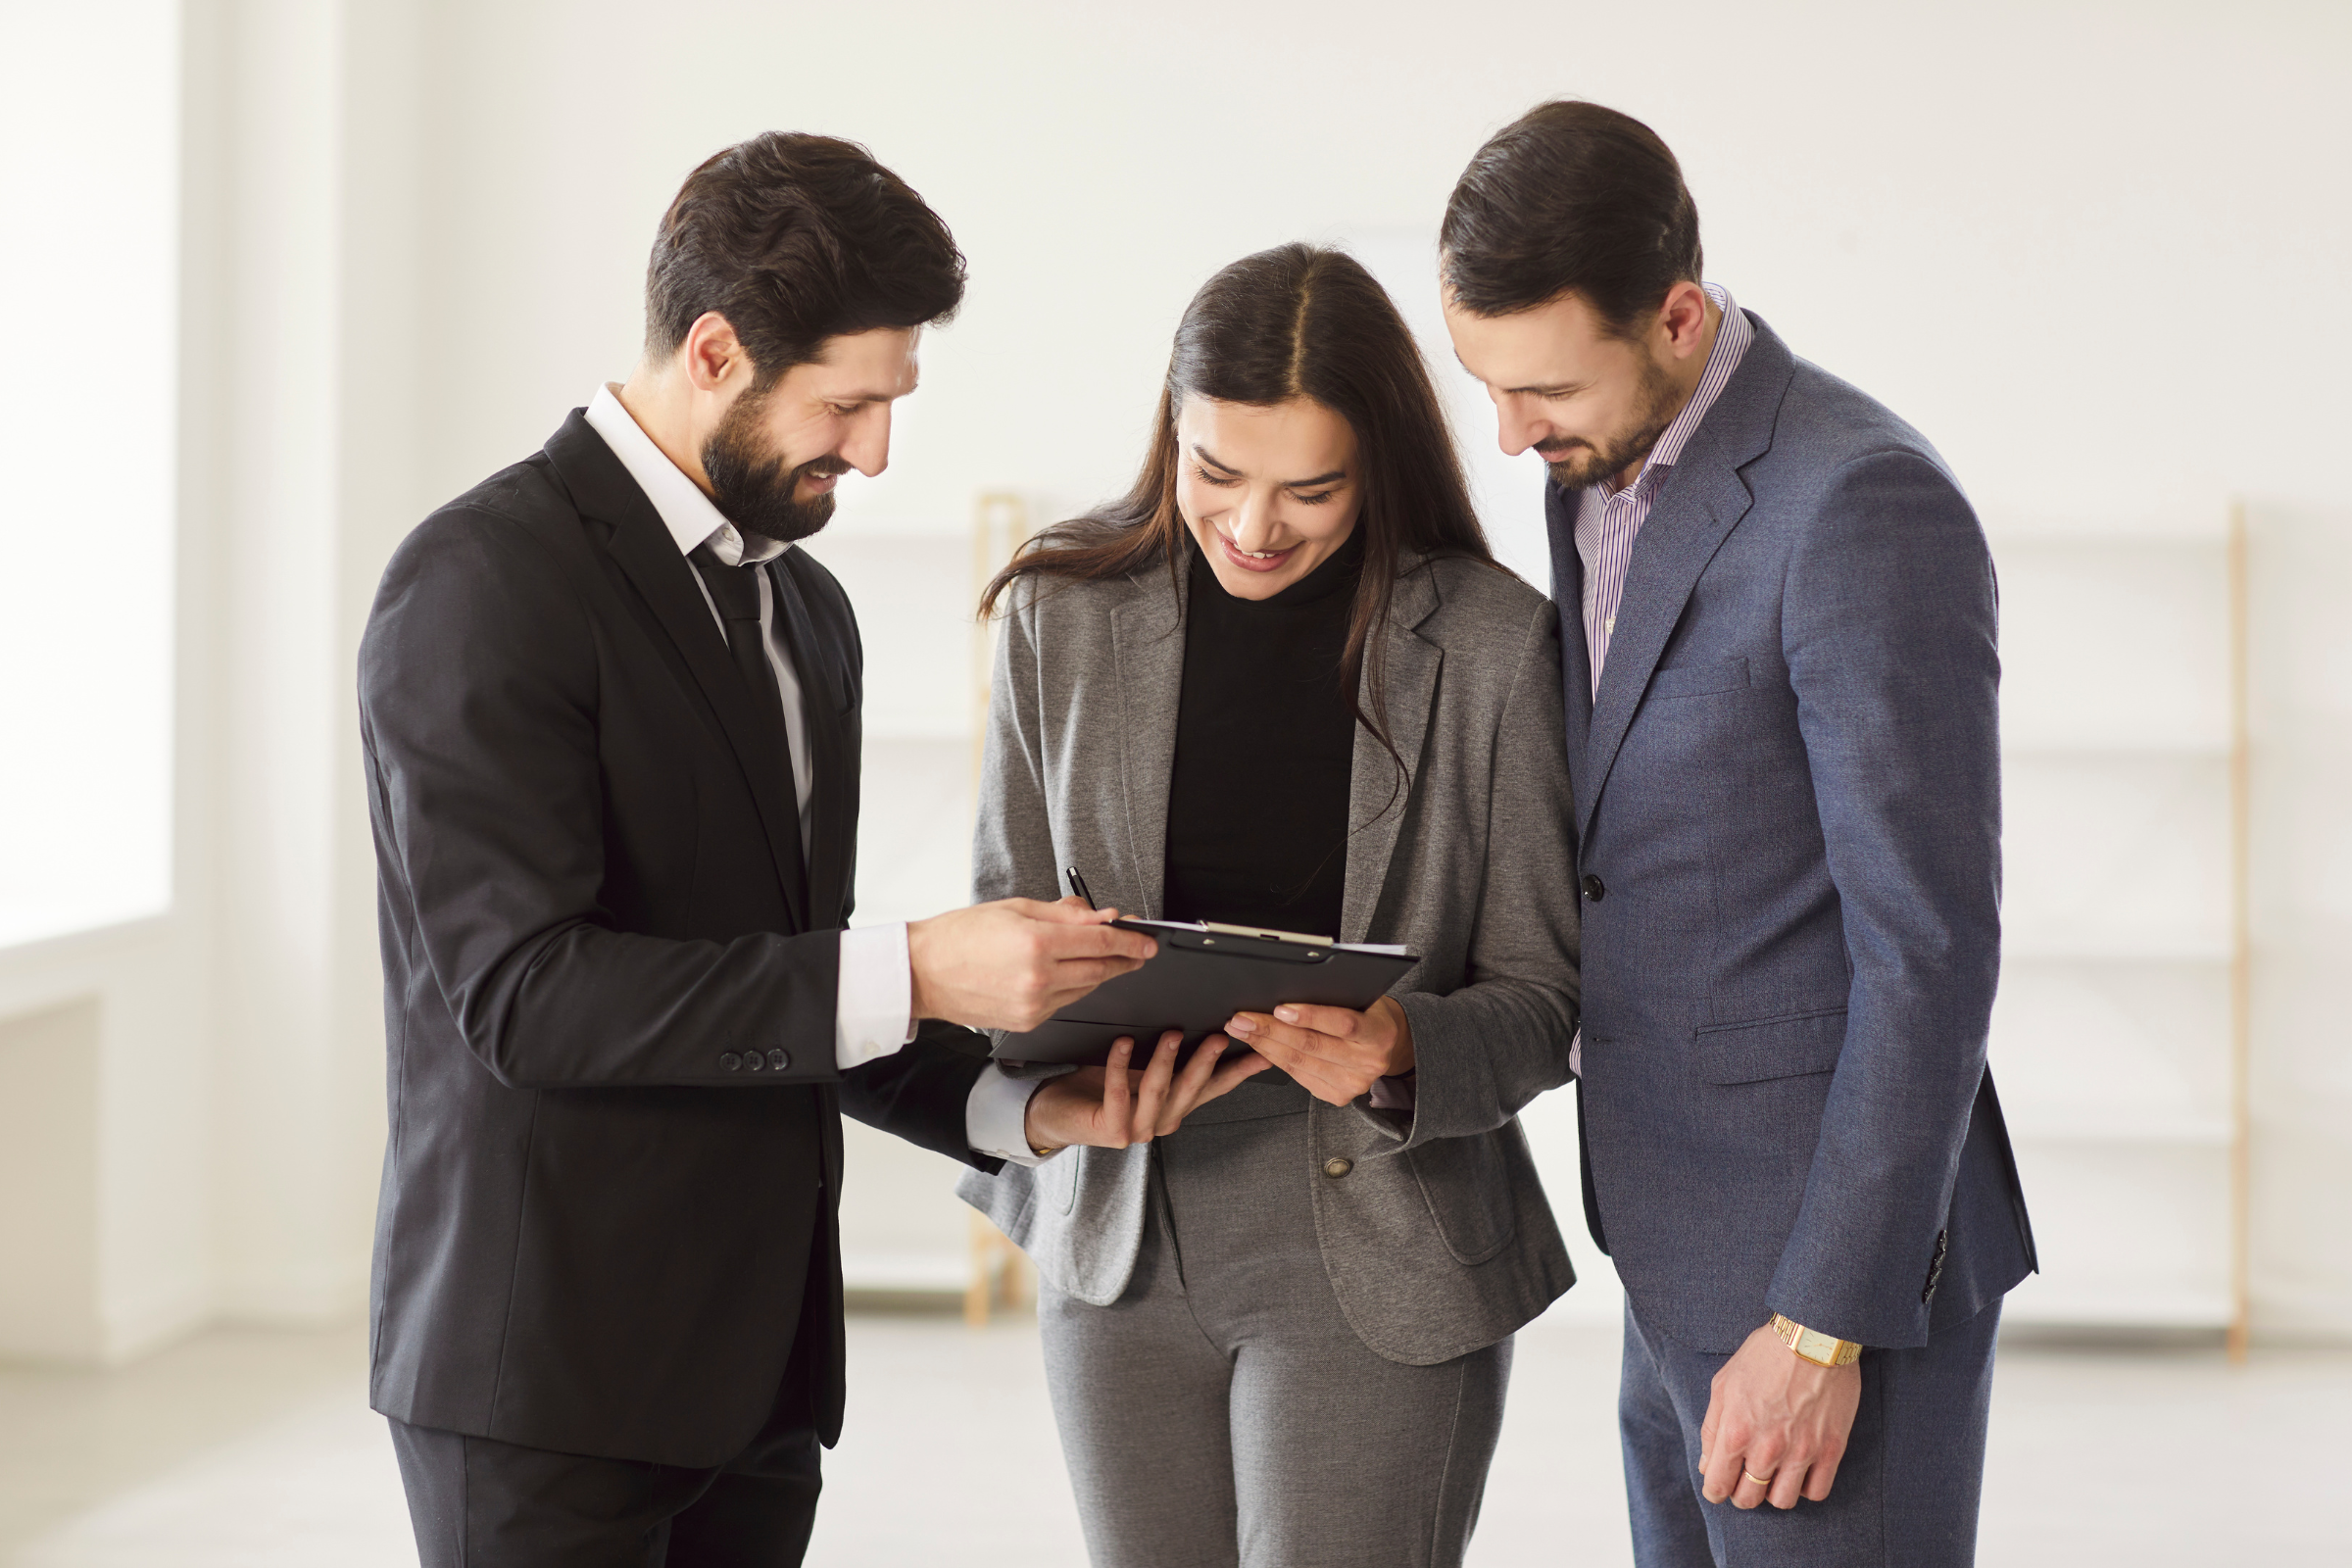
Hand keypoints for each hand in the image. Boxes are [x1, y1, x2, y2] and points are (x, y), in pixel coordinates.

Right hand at [907, 897, 1156, 1032]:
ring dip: (1101, 974)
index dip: (1130, 940)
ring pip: (1086, 989)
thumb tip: (1102, 916)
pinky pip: (1065, 1003)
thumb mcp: (1016, 908)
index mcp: (1036, 943)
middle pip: (1100, 970)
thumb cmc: (961, 935)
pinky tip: (1073, 976)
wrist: (924, 973)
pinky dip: (1075, 989)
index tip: (1147, 940)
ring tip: (1109, 959)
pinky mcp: (1028, 1022)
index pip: (1100, 941)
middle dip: (1124, 960)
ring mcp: (1034, 1005)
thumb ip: (1064, 914)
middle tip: (1140, 951)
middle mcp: (1038, 978)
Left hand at [1025, 1031, 1271, 1149]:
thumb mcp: (1138, 1068)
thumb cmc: (1095, 1087)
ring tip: (1172, 1034)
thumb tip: (1190, 1021)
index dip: (1239, 1072)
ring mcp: (1137, 1129)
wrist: (1055, 1114)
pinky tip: (1123, 1042)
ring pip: (1159, 1092)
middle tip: (1219, 1036)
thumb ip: (1164, 1056)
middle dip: (1207, 1062)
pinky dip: (1120, 1065)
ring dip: (1167, 1061)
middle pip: (1192, 1089)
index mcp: (1173, 1107)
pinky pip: (1119, 1093)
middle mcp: (1161, 1121)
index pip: (1214, 1088)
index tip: (1263, 1055)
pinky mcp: (1111, 1129)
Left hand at [1220, 996, 1414, 1106]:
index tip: (1280, 1008)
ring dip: (1264, 1044)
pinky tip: (1258, 1046)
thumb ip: (1336, 995)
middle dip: (1271, 1030)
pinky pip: (1297, 1075)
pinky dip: (1273, 1058)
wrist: (1385, 1044)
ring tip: (1241, 1029)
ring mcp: (1353, 1083)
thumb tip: (1288, 986)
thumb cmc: (1369, 1013)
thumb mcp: (1362, 997)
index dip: (1310, 1016)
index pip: (1344, 1024)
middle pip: (1313, 1045)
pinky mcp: (1337, 1096)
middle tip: (1243, 1018)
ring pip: (1299, 1062)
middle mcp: (1368, 1063)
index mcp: (1380, 1034)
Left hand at [1697, 1323, 1861, 1510]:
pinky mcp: (1831, 1450)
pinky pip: (1816, 1492)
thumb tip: (1708, 1464)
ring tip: (1773, 1474)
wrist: (1813, 1336)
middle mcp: (1767, 1448)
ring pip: (1782, 1501)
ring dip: (1773, 1492)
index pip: (1717, 1484)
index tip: (1719, 1486)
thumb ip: (1712, 1428)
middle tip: (1745, 1477)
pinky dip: (1805, 1488)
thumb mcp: (1724, 1384)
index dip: (1715, 1490)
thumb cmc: (1764, 1355)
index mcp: (1735, 1431)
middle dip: (1741, 1492)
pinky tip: (1799, 1470)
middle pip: (1748, 1498)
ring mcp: (1801, 1451)